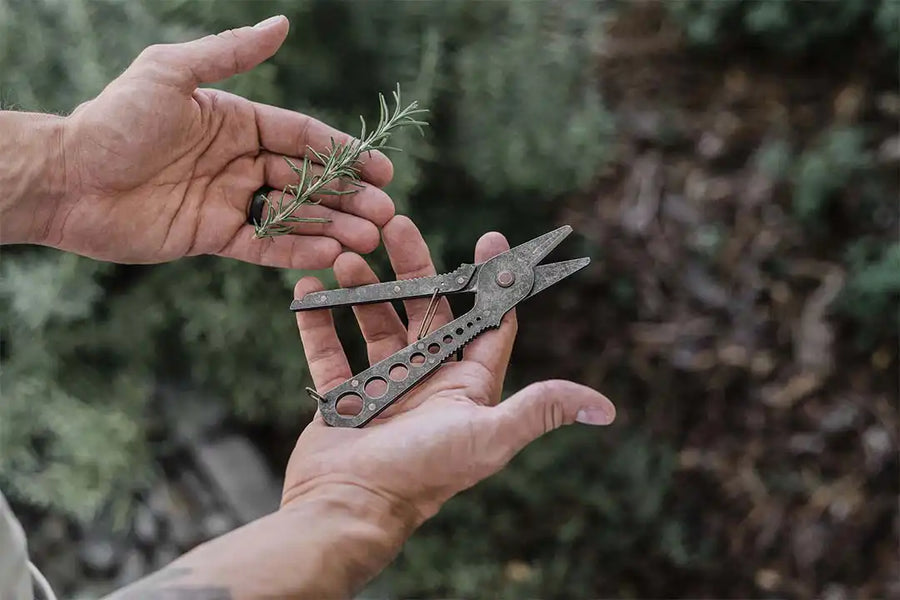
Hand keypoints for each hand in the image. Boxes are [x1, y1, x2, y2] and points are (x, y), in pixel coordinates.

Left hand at [48, 16, 393, 266]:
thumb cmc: (115, 119)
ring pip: (294, 215)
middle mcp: (238, 160)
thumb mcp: (171, 73)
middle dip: (349, 197)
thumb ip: (230, 53)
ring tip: (370, 239)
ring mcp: (228, 200)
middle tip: (386, 214)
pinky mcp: (213, 236)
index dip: (344, 152)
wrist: (67, 178)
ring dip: (333, 227)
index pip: (303, 136)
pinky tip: (331, 256)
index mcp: (236, 121)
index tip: (382, 169)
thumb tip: (283, 24)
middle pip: (307, 179)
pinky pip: (264, 246)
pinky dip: (297, 251)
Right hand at [107, 217, 615, 599]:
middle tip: (398, 224)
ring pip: (376, 323)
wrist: (350, 507)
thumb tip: (606, 408)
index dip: (493, 281)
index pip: (487, 321)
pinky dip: (319, 321)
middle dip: (415, 267)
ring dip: (364, 288)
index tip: (489, 238)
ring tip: (348, 255)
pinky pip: (329, 350)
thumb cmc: (422, 473)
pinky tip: (309, 288)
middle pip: (427, 310)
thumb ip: (539, 410)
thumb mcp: (488, 436)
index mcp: (466, 385)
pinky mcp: (342, 397)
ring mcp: (384, 386)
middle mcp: (428, 381)